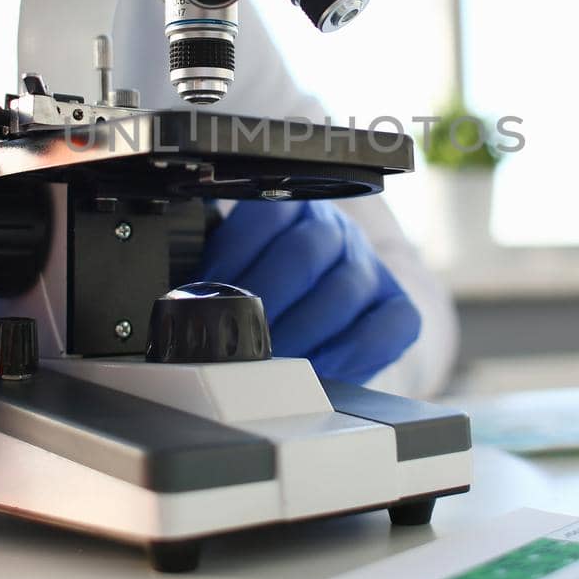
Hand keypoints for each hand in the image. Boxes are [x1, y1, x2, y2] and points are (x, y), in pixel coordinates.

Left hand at [193, 199, 419, 383]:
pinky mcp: (399, 306)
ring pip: (342, 290)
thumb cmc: (277, 293)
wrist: (337, 314)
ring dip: (301, 332)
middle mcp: (335, 230)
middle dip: (264, 302)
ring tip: (270, 361)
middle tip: (237, 337)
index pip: (264, 216)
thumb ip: (219, 272)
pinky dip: (350, 352)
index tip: (205, 296)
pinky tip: (319, 369)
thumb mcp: (243, 268)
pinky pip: (386, 326)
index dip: (232, 256)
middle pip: (303, 253)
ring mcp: (369, 267)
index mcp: (293, 209)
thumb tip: (180, 299)